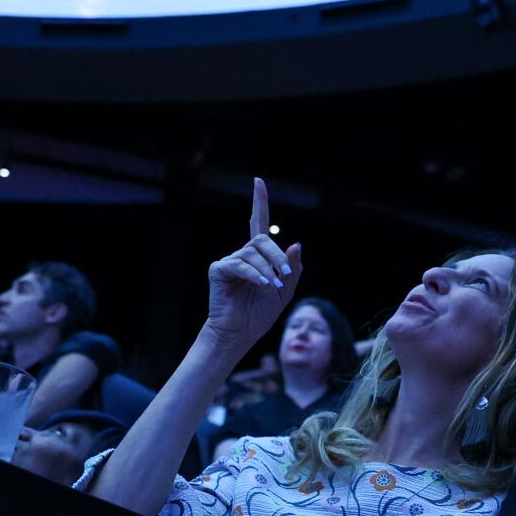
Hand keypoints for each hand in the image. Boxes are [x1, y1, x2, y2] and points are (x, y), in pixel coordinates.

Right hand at [203, 178, 302, 351]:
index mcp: (259, 257)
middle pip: (263, 240)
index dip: (259, 202)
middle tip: (284, 274)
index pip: (258, 223)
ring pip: (253, 253)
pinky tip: (261, 284)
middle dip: (277, 255)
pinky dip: (254, 273)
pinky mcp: (219, 270)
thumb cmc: (260, 313)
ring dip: (268, 269)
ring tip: (272, 286)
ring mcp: (229, 261)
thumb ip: (292, 268)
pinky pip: (239, 264)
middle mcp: (243, 254)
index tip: (258, 182)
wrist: (241, 333)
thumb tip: (296, 244)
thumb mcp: (285, 290)